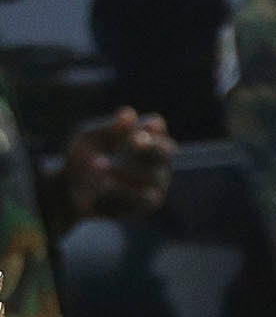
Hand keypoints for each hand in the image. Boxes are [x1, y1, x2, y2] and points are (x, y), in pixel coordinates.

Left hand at [56, 108, 172, 221]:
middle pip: (166, 150)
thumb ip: (108, 128)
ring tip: (98, 164)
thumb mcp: (88, 139)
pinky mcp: (150, 203)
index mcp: (144, 138)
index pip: (155, 126)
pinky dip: (122, 189)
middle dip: (152, 146)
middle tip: (135, 141)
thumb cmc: (82, 159)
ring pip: (153, 174)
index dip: (148, 126)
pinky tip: (103, 183)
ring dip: (124, 168)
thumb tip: (129, 113)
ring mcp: (158, 182)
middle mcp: (157, 159)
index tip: (136, 128)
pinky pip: (144, 196)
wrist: (70, 191)